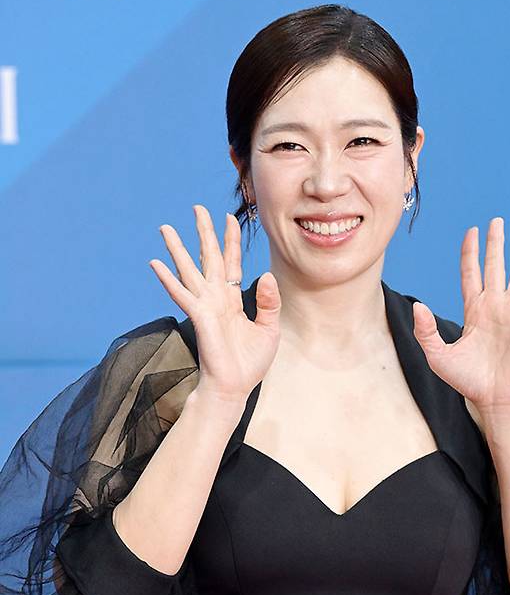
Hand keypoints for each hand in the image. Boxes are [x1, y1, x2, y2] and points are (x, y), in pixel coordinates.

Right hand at [149, 205, 280, 403]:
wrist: (235, 387)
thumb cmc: (250, 363)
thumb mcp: (269, 329)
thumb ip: (269, 302)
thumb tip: (267, 275)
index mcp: (233, 300)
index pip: (232, 263)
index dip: (231, 241)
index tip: (230, 218)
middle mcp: (217, 299)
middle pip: (209, 258)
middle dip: (204, 233)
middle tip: (198, 208)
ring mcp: (205, 306)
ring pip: (190, 270)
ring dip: (177, 249)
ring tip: (165, 227)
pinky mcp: (199, 317)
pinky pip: (182, 294)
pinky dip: (168, 279)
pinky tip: (156, 264)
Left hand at [411, 216, 509, 411]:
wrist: (494, 398)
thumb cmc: (466, 380)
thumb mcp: (438, 355)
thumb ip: (426, 331)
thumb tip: (419, 306)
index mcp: (473, 311)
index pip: (470, 274)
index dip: (470, 253)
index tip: (470, 232)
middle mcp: (493, 307)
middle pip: (494, 267)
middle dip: (495, 244)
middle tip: (496, 221)